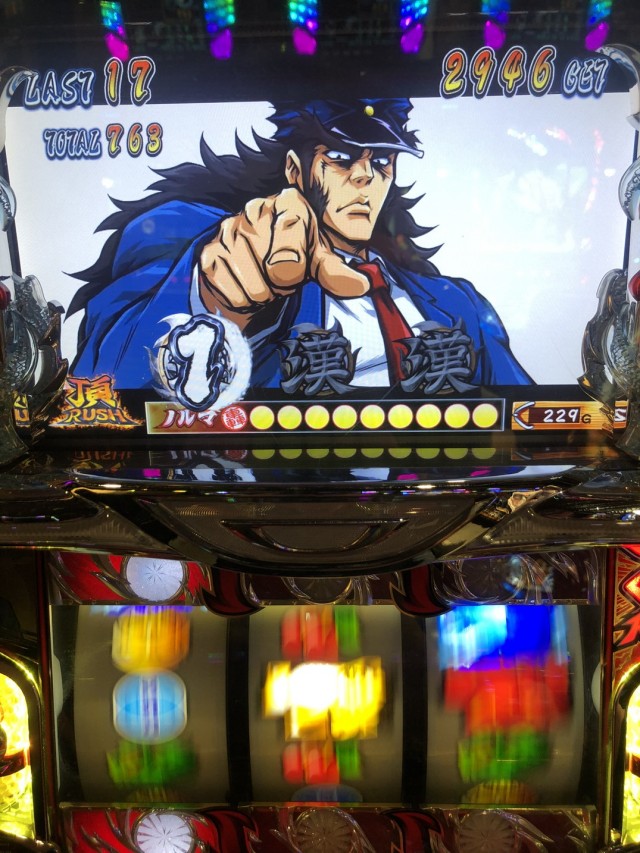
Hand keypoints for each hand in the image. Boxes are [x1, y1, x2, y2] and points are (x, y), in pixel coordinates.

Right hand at [199, 187, 369, 328]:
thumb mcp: (318, 261)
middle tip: (279, 277)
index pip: (293, 240)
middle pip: (276, 271)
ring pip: (254, 287)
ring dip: (263, 294)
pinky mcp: (209, 255)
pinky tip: (244, 285)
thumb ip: (337, 273)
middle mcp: (255, 210)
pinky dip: (242, 300)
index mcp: (289, 204)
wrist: (252, 265)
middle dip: (281, 284)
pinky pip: (232, 294)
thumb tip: (362, 285)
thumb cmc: (291, 257)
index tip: (297, 267)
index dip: (298, 266)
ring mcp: (228, 231)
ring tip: (263, 280)